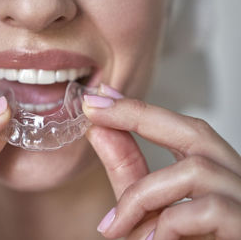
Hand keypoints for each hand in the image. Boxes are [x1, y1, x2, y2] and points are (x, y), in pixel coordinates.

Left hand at [83, 84, 240, 239]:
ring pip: (194, 170)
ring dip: (144, 194)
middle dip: (141, 115)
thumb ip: (128, 170)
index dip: (139, 109)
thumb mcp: (146, 209)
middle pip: (196, 132)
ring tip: (116, 229)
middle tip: (95, 110)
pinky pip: (207, 209)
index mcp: (213, 176)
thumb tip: (99, 130)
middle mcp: (236, 182)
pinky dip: (168, 222)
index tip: (101, 95)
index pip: (179, 129)